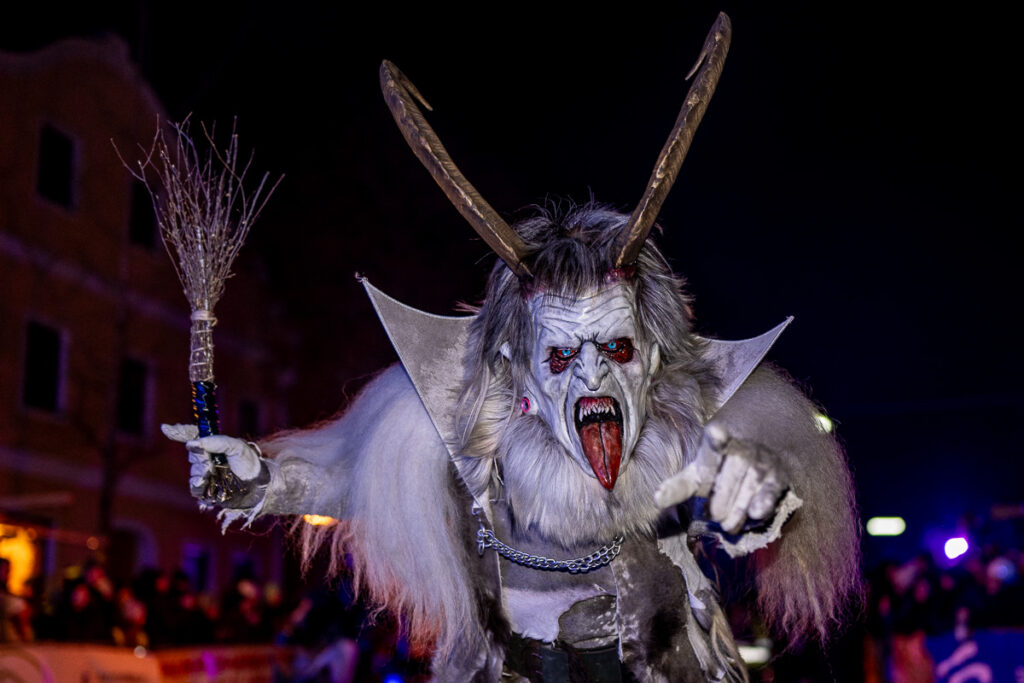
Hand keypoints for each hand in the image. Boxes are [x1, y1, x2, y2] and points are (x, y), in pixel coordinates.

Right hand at [161, 424, 263, 497]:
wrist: (260, 485)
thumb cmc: (250, 463)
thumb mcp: (236, 446)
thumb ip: (215, 442)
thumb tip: (192, 443)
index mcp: (215, 446)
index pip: (194, 436)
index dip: (180, 432)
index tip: (166, 428)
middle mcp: (209, 459)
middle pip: (193, 454)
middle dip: (199, 456)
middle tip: (209, 461)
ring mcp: (208, 475)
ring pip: (193, 471)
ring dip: (200, 471)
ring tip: (211, 473)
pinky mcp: (208, 491)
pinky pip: (195, 488)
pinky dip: (198, 484)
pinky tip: (204, 482)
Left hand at [654, 424, 787, 533]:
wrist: (760, 448)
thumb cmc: (720, 465)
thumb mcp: (699, 470)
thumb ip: (679, 486)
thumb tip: (656, 500)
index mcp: (715, 442)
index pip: (714, 444)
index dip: (716, 439)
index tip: (717, 432)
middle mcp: (740, 449)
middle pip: (729, 478)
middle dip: (720, 502)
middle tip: (714, 515)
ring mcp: (761, 461)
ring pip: (749, 486)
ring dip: (738, 510)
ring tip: (727, 526)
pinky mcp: (778, 476)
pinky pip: (771, 491)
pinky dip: (764, 501)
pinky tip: (755, 513)